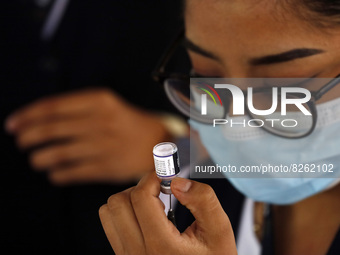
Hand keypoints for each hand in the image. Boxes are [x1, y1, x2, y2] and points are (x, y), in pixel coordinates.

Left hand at [5, 89, 170, 183]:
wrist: (160, 142)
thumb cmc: (127, 122)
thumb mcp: (106, 104)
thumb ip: (76, 108)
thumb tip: (36, 118)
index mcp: (100, 100)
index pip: (52, 107)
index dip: (27, 116)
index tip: (13, 124)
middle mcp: (101, 122)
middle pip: (51, 129)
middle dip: (28, 137)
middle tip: (20, 141)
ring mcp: (105, 146)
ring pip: (58, 154)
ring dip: (39, 158)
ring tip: (36, 159)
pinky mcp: (108, 168)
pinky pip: (72, 173)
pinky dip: (57, 175)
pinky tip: (54, 173)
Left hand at [99, 172, 236, 254]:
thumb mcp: (219, 232)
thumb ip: (203, 201)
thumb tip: (177, 182)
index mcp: (161, 246)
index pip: (140, 198)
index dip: (152, 178)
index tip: (165, 176)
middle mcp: (137, 253)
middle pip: (118, 202)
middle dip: (139, 188)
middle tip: (160, 191)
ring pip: (109, 213)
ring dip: (129, 200)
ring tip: (153, 204)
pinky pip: (111, 226)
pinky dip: (125, 213)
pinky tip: (146, 218)